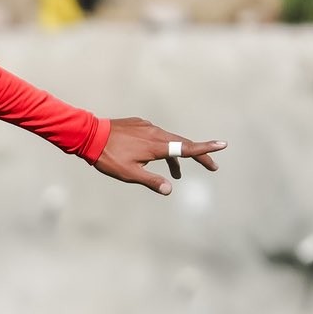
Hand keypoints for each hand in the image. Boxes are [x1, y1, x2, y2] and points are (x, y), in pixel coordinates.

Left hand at [92, 118, 223, 195]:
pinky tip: (150, 156)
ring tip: (176, 173)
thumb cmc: (108, 157)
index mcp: (157, 146)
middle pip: (183, 144)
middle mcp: (156, 133)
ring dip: (175, 156)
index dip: (206, 149)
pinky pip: (155, 136)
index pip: (187, 148)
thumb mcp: (129, 173)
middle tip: (212, 167)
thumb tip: (169, 189)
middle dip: (199, 156)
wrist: (89, 135)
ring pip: (168, 141)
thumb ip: (151, 181)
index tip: (223, 144)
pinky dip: (160, 147)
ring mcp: (147, 127)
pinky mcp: (139, 124)